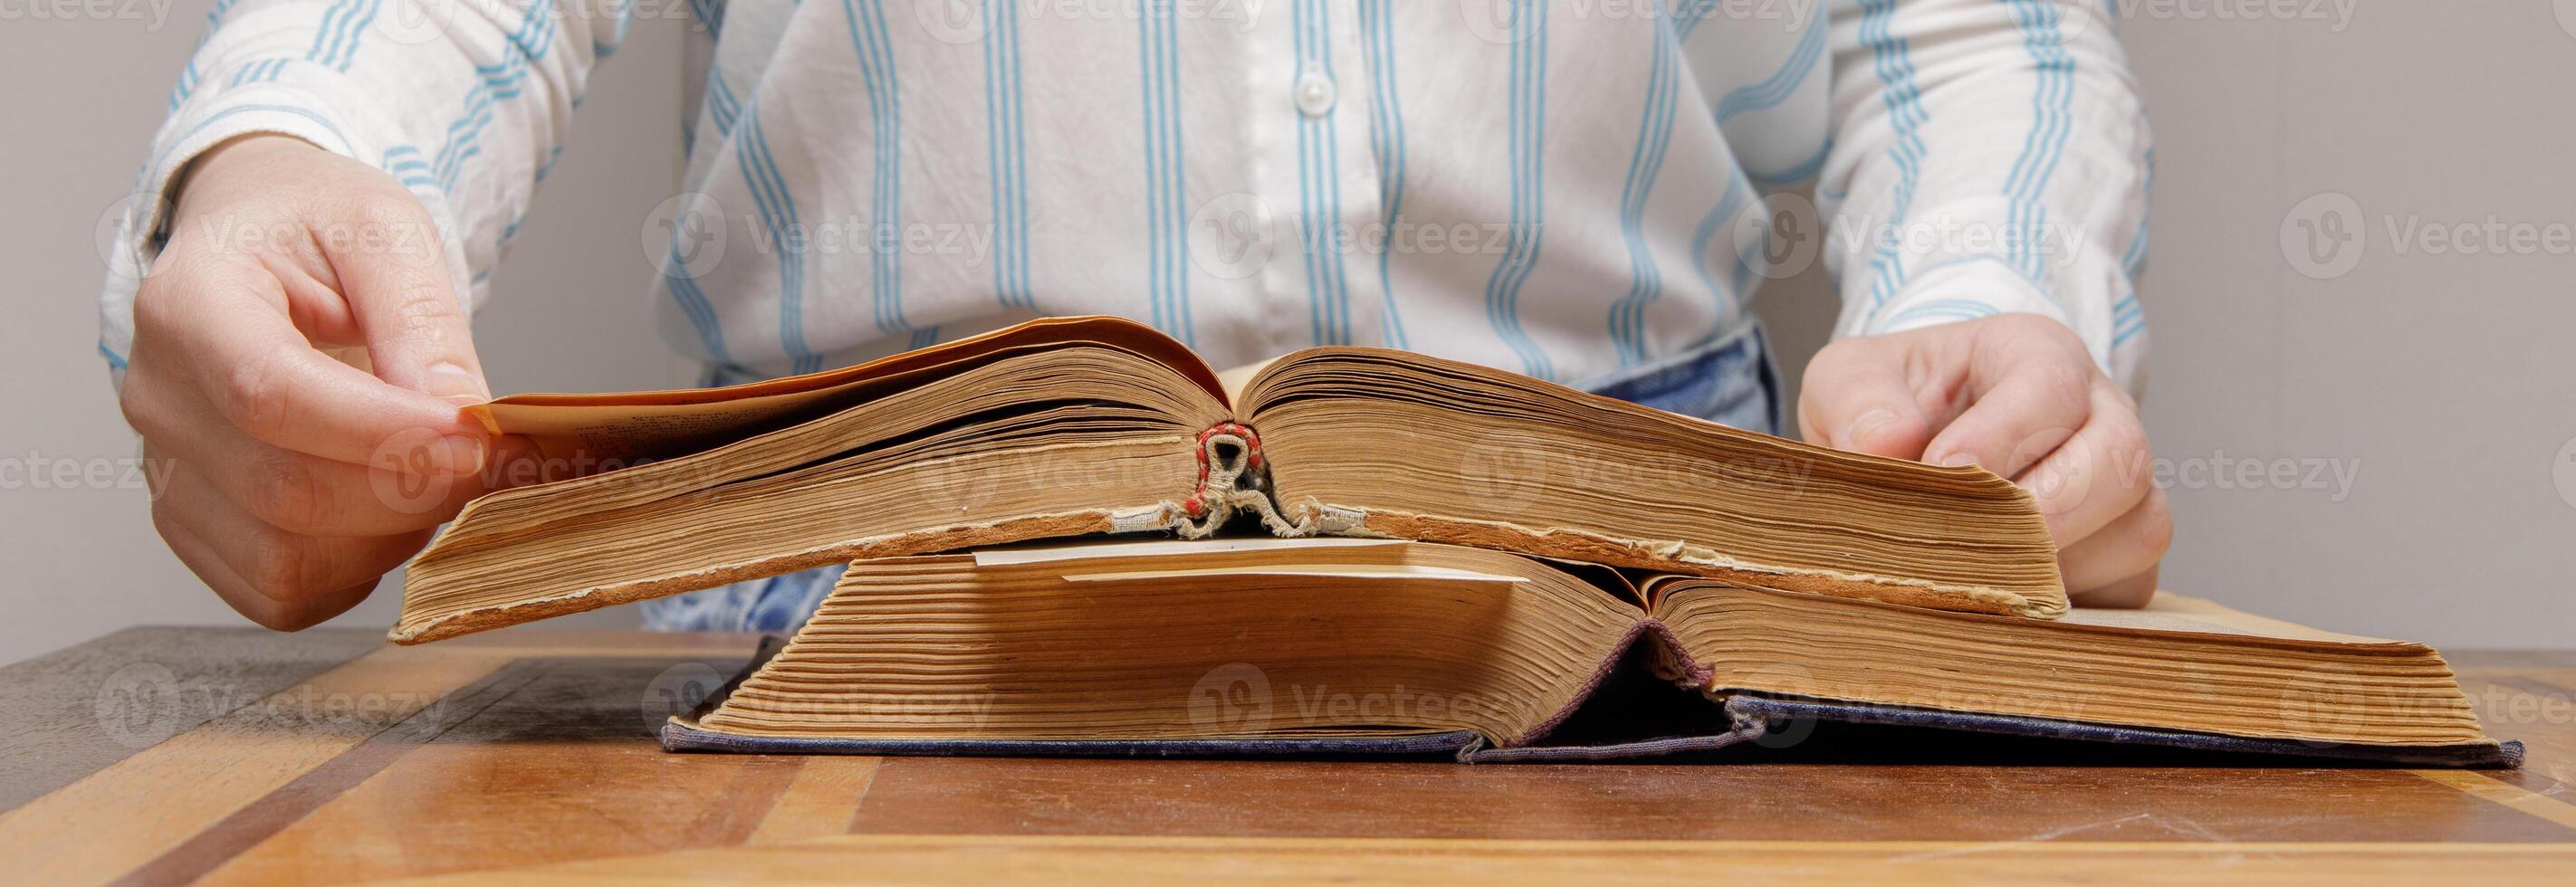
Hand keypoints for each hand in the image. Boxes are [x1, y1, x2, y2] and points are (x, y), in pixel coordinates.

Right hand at [118, 135, 526, 628]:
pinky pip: (277, 590)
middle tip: (490, 460)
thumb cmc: (316, 229)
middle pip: (283, 491)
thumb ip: (423, 317)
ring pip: (283, 558)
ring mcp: (167, 467)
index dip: (385, 435)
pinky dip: (354, 571)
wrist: (263, 242)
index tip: (476, 437)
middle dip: (411, 490)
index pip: (271, 396)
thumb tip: (460, 412)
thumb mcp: (384, 231)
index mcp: (188, 302)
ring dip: (389, 537)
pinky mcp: (195, 521)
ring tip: (436, 475)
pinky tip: (390, 512)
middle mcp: (159, 395)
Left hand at [1797, 314, 2168, 606]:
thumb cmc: (1892, 405)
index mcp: (2037, 354)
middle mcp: (2100, 415)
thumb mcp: (1851, 379)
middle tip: (1973, 541)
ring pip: (2138, 531)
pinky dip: (2072, 608)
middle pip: (2122, 460)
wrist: (1911, 443)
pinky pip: (2129, 591)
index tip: (1943, 469)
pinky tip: (2005, 609)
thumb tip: (1884, 443)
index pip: (2052, 385)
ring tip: (1978, 575)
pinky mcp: (2121, 556)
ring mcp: (2122, 488)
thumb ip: (1859, 400)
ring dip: (2058, 566)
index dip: (2002, 435)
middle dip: (2046, 511)